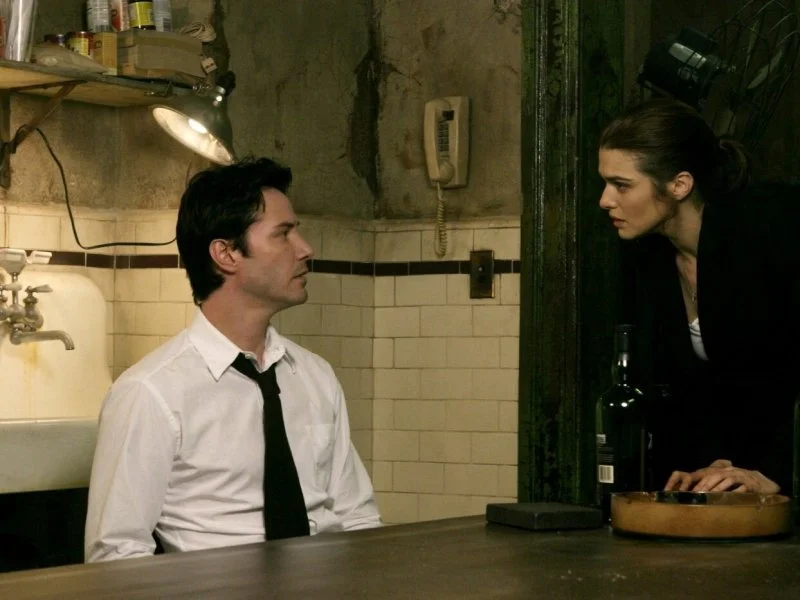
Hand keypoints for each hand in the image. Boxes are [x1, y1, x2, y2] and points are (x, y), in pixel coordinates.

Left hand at [664, 459, 779, 493]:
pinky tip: (729, 497)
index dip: (698, 480)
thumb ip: (714, 485)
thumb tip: (698, 494)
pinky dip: (735, 491)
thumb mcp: (726, 482)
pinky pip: (742, 486)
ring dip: (718, 487)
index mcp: (723, 471)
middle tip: (697, 493)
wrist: (763, 483)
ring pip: (728, 479)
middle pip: (715, 475)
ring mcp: (741, 476)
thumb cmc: (741, 484)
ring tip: (710, 495)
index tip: (689, 490)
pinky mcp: (751, 483)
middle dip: (705, 484)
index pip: (707, 473)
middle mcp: (731, 471)